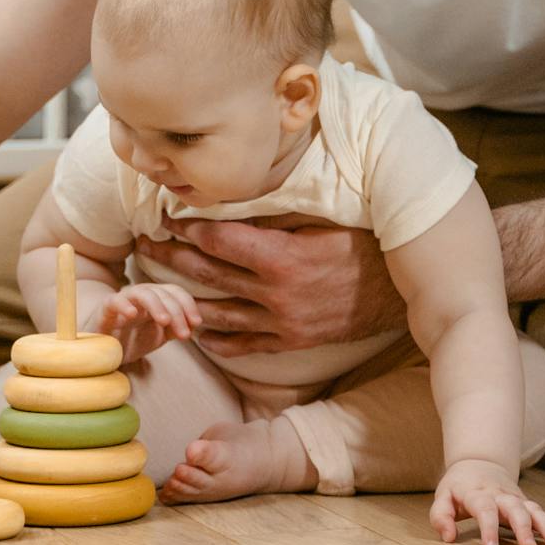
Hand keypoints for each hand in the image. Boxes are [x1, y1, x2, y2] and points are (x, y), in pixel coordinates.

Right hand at [99, 280, 202, 363]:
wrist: (100, 348)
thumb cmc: (130, 338)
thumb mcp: (158, 336)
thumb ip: (175, 329)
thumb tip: (194, 324)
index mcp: (156, 299)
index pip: (175, 292)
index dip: (188, 304)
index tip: (196, 323)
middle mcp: (141, 296)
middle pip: (163, 292)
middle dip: (177, 312)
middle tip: (184, 334)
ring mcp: (124, 300)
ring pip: (143, 292)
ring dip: (157, 305)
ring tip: (165, 321)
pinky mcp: (105, 309)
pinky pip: (114, 301)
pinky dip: (123, 305)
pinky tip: (132, 315)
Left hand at [130, 215, 402, 358]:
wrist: (400, 293)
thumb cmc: (364, 245)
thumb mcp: (323, 221)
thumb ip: (279, 216)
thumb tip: (237, 200)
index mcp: (282, 256)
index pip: (219, 239)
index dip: (189, 226)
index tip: (168, 216)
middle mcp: (276, 293)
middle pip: (209, 273)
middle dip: (172, 256)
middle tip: (145, 243)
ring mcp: (281, 322)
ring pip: (218, 312)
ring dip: (183, 297)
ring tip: (156, 284)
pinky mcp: (291, 341)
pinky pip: (244, 344)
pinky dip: (217, 337)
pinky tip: (197, 328)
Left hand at [430, 457, 544, 544]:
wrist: (479, 463)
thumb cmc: (458, 487)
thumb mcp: (443, 497)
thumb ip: (441, 516)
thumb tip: (448, 537)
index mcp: (477, 494)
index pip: (484, 509)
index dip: (487, 527)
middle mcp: (500, 495)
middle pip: (514, 508)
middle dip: (523, 527)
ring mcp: (515, 498)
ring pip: (533, 509)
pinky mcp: (526, 504)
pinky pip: (543, 512)